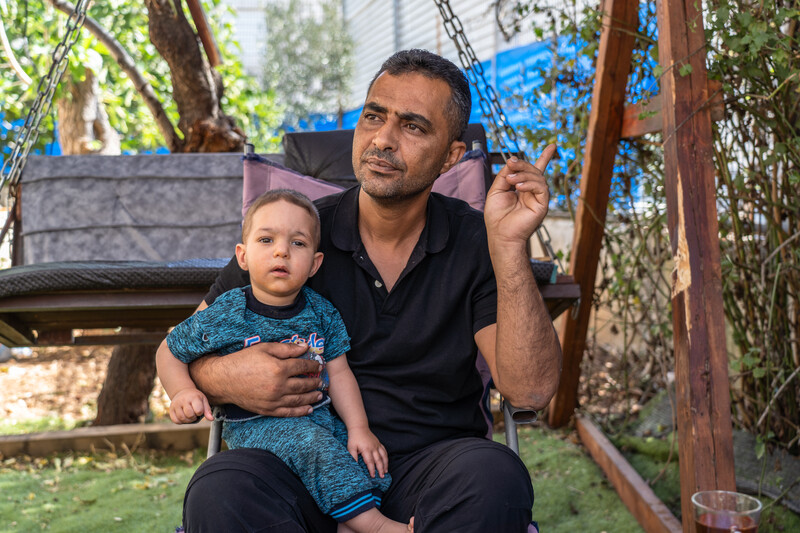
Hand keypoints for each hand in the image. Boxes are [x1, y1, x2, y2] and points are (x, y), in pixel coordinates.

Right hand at [169, 388, 212, 423]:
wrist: (183, 391)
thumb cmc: (195, 397)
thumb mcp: (203, 400)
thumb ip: (207, 410)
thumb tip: (211, 419)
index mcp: (194, 397)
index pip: (198, 410)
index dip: (200, 413)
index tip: (199, 410)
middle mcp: (183, 400)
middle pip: (190, 415)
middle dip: (194, 417)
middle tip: (194, 414)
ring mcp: (176, 405)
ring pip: (182, 418)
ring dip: (188, 420)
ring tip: (190, 415)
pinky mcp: (171, 409)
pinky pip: (176, 420)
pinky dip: (181, 422)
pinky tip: (184, 417)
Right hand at [189, 341, 323, 416]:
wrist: (224, 379)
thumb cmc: (243, 360)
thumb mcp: (264, 348)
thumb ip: (286, 349)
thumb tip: (305, 347)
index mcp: (279, 368)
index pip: (302, 366)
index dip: (313, 365)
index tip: (319, 364)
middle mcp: (278, 386)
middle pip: (303, 384)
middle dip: (315, 382)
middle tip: (322, 381)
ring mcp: (273, 400)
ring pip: (299, 400)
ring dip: (312, 397)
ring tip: (320, 394)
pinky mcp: (267, 410)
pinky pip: (288, 412)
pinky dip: (300, 411)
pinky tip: (309, 409)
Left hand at [347, 426, 388, 477]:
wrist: (359, 427)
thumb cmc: (354, 438)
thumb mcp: (351, 447)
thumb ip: (353, 457)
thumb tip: (354, 466)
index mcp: (366, 449)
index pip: (370, 462)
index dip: (372, 470)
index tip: (373, 476)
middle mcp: (373, 448)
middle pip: (379, 460)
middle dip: (381, 469)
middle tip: (382, 477)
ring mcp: (377, 445)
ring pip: (383, 456)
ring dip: (385, 464)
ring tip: (386, 472)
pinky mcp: (378, 443)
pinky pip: (384, 451)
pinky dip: (386, 457)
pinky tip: (386, 462)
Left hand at [484, 145, 556, 245]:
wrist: (500, 235)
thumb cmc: (496, 216)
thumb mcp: (496, 191)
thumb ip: (504, 175)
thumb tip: (512, 162)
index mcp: (522, 188)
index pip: (534, 171)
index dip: (544, 157)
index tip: (553, 145)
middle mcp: (532, 192)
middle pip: (533, 170)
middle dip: (522, 164)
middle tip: (510, 163)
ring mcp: (538, 198)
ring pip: (538, 177)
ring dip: (523, 174)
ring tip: (511, 180)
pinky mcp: (542, 205)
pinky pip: (541, 188)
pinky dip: (530, 183)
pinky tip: (518, 187)